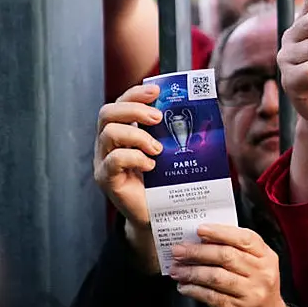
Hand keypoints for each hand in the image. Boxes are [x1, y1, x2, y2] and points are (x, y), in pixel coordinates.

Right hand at [94, 85, 164, 268]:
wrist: (161, 215)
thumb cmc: (167, 181)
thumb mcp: (172, 151)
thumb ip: (175, 132)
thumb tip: (203, 108)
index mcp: (124, 131)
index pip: (120, 103)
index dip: (135, 93)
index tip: (156, 91)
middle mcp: (109, 143)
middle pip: (107, 112)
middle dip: (134, 110)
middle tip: (158, 118)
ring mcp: (104, 161)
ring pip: (108, 133)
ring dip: (137, 135)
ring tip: (158, 149)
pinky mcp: (106, 179)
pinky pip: (113, 160)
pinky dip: (134, 158)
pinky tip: (151, 166)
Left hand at [170, 224, 287, 306]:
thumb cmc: (256, 291)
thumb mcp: (257, 268)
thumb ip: (237, 253)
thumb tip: (202, 241)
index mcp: (267, 258)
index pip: (245, 238)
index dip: (221, 232)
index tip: (200, 229)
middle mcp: (262, 274)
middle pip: (226, 256)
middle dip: (198, 252)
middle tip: (178, 250)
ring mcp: (251, 294)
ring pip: (216, 276)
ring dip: (191, 271)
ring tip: (176, 270)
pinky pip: (211, 297)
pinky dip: (193, 290)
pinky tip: (184, 287)